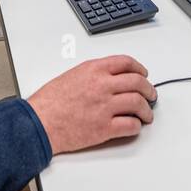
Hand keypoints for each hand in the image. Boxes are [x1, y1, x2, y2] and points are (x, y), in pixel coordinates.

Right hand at [28, 55, 155, 153]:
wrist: (39, 122)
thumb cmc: (49, 102)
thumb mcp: (72, 75)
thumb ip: (93, 74)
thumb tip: (111, 79)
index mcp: (94, 69)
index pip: (126, 63)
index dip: (140, 69)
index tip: (144, 74)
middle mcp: (102, 85)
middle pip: (138, 82)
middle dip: (149, 89)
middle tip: (151, 95)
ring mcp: (105, 106)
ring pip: (138, 103)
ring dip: (147, 110)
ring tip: (147, 114)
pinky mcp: (104, 128)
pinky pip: (130, 125)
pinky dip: (136, 126)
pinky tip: (134, 126)